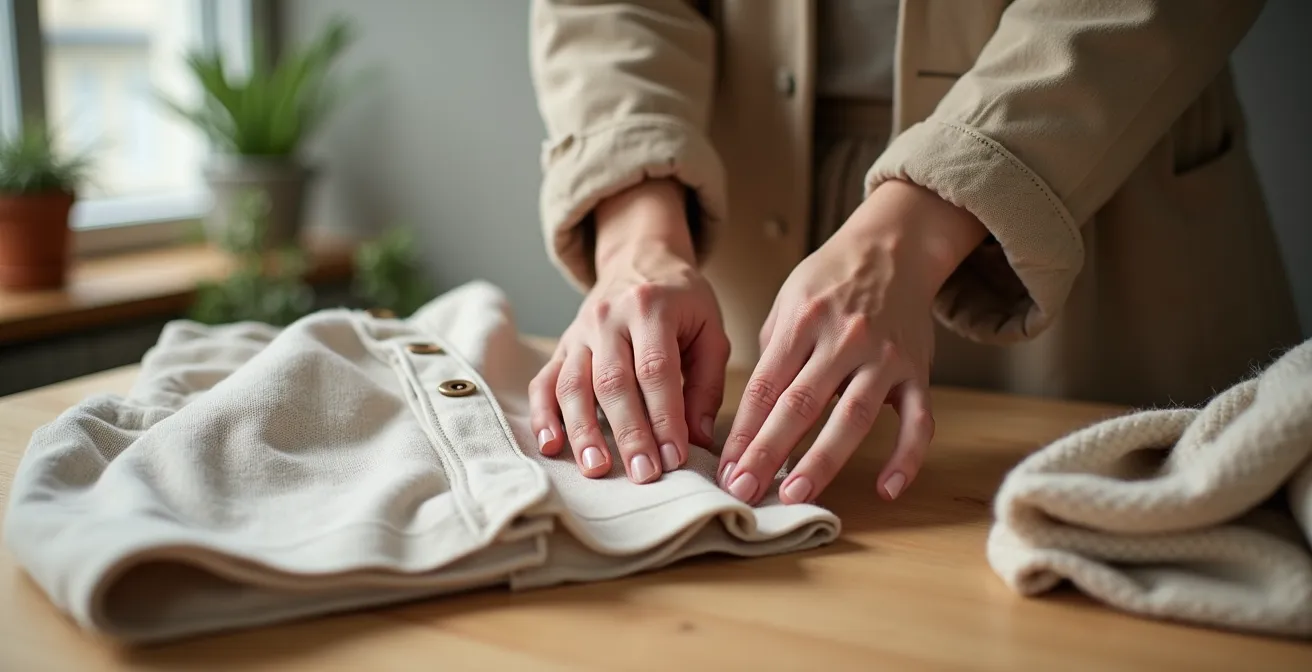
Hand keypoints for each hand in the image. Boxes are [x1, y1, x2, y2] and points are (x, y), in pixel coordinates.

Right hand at [531, 179, 729, 482]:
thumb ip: (708, 384)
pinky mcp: (561, 347)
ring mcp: (578, 332)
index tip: (676, 458)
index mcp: (651, 308)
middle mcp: (608, 317)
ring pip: (574, 385)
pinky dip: (544, 416)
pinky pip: (544, 382)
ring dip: (583, 431)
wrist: (639, 260)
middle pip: (613, 382)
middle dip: (628, 433)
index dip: (665, 417)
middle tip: (643, 474)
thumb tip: (699, 439)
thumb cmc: (682, 302)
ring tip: (596, 469)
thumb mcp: (710, 330)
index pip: (656, 370)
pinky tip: (551, 446)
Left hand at [717, 179, 986, 504]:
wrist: (894, 246)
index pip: (766, 386)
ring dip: (822, 461)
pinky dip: (906, 457)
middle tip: (743, 491)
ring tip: (795, 496)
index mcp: (803, 322)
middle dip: (767, 453)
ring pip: (852, 417)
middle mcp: (844, 339)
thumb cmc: (832, 278)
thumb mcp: (789, 299)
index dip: (743, 431)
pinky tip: (886, 489)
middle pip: (800, 405)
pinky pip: (918, 421)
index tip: (725, 468)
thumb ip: (772, 351)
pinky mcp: (917, 372)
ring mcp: (884, 357)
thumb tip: (754, 409)